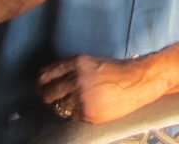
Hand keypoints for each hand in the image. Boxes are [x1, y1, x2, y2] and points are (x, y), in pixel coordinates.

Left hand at [37, 54, 161, 124]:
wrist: (136, 82)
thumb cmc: (115, 71)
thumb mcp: (91, 62)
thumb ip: (70, 69)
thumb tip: (49, 79)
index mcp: (76, 63)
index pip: (46, 74)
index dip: (41, 82)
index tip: (42, 85)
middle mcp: (76, 79)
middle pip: (47, 93)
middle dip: (48, 96)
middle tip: (52, 97)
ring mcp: (81, 97)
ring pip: (59, 107)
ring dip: (64, 105)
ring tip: (76, 101)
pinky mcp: (88, 113)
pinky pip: (73, 116)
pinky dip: (77, 113)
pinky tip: (88, 106)